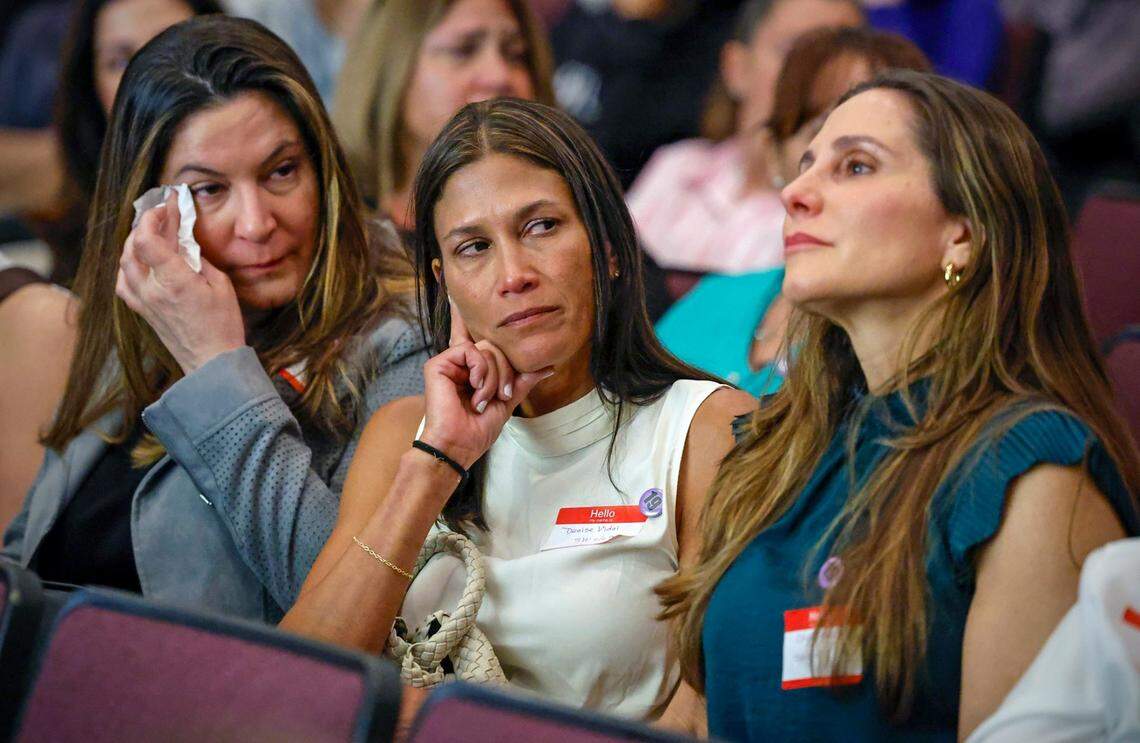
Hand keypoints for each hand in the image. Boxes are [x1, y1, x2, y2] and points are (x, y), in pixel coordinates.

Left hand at [115, 191, 245, 373]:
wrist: (211, 360)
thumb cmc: (222, 325)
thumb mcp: (220, 285)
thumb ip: (198, 259)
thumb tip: (185, 241)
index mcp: (174, 281)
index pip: (147, 240)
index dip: (153, 218)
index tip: (166, 207)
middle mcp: (152, 290)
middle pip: (132, 247)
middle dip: (146, 226)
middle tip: (162, 215)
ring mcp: (143, 301)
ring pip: (124, 262)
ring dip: (135, 243)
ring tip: (151, 234)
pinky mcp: (141, 310)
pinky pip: (124, 282)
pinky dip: (128, 265)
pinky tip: (140, 261)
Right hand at [418, 302, 552, 468]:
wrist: (459, 445)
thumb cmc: (478, 429)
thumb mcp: (507, 401)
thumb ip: (523, 380)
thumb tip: (548, 367)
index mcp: (474, 369)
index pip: (483, 340)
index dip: (473, 323)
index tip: (460, 297)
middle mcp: (461, 362)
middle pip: (495, 347)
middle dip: (504, 374)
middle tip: (498, 396)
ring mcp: (449, 362)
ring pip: (486, 349)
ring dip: (493, 378)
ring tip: (483, 399)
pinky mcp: (438, 364)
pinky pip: (470, 351)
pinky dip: (480, 371)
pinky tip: (474, 388)